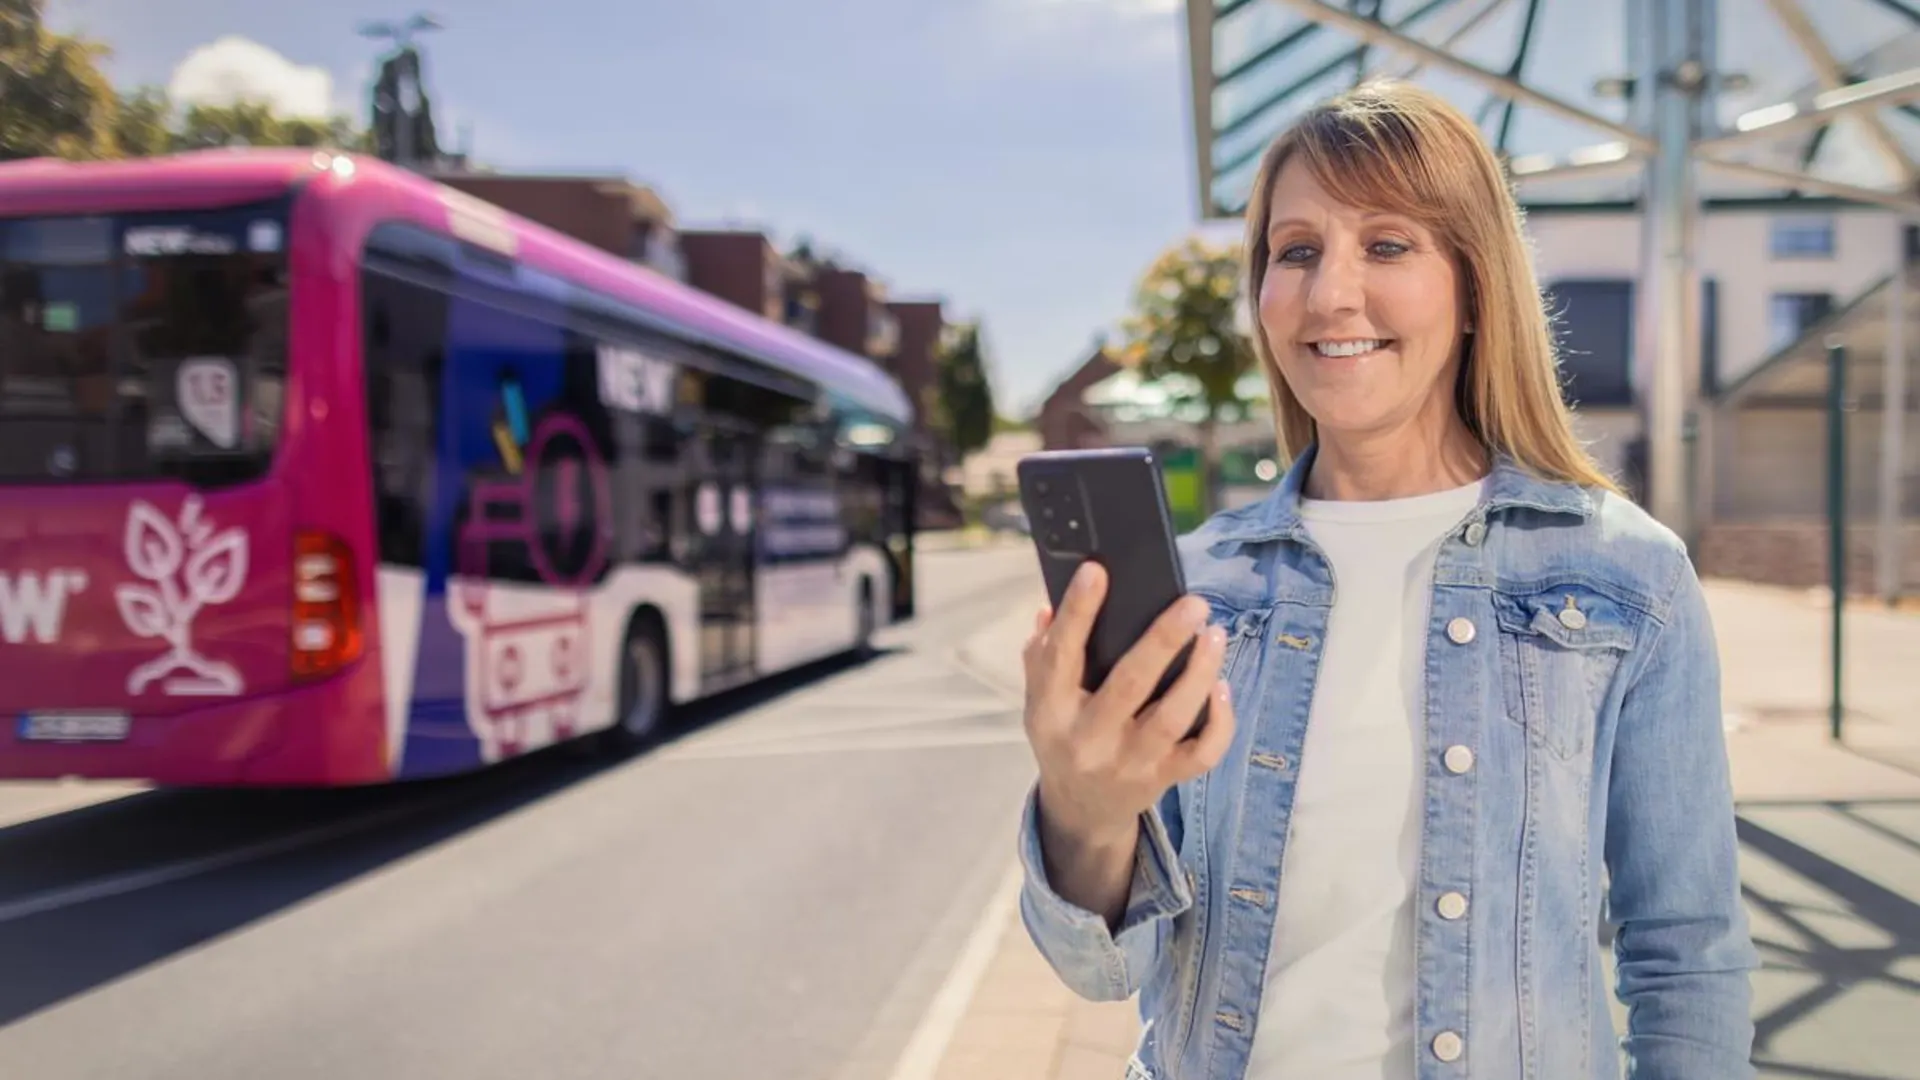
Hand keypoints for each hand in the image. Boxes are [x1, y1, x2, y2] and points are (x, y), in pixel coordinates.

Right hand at [1021, 561, 1236, 846]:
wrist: (1080, 811)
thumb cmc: (1063, 737)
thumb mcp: (1039, 701)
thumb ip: (1042, 655)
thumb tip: (1050, 606)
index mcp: (1051, 711)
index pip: (1061, 656)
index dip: (1078, 612)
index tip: (1097, 570)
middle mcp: (1089, 739)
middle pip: (1131, 684)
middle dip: (1164, 639)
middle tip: (1194, 604)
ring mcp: (1129, 763)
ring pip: (1173, 717)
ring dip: (1200, 672)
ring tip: (1215, 634)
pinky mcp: (1162, 779)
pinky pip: (1201, 753)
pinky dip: (1219, 721)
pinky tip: (1222, 687)